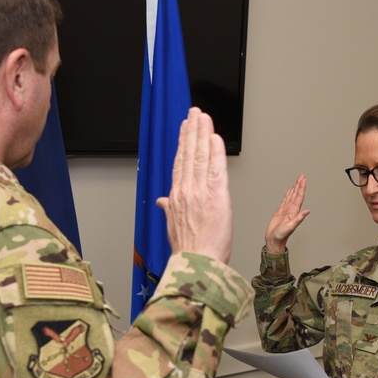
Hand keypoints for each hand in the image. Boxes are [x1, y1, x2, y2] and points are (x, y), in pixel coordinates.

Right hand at [156, 108, 232, 263]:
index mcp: (176, 198)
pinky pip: (215, 168)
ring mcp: (199, 192)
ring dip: (202, 134)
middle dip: (192, 131)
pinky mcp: (216, 196)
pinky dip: (215, 151)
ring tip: (203, 117)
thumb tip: (161, 201)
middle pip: (188, 155)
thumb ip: (169, 209)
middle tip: (194, 113)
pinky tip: (215, 137)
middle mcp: (185, 191)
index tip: (185, 129)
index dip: (183, 144)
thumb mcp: (172, 227)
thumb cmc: (189, 251)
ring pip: (200, 157)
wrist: (198, 264)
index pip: (180, 164)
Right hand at [264, 174, 309, 253]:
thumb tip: (307, 211)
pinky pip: (285, 200)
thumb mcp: (291, 227)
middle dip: (299, 185)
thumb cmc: (281, 236)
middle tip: (302, 176)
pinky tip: (289, 191)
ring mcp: (286, 210)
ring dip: (294, 188)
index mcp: (294, 212)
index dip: (301, 187)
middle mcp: (291, 209)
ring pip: (291, 196)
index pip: (299, 197)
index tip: (303, 179)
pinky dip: (287, 195)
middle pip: (296, 194)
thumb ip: (299, 219)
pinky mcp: (280, 212)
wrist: (274, 241)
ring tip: (297, 181)